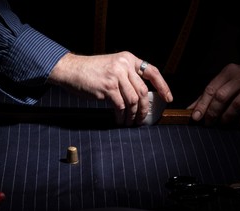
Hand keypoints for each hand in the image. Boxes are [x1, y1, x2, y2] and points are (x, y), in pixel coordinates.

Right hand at [48, 52, 172, 125]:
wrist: (71, 70)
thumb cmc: (91, 71)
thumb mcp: (113, 66)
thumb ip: (127, 77)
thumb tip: (142, 97)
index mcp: (128, 58)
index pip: (153, 72)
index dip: (163, 86)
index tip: (168, 98)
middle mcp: (124, 65)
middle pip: (143, 91)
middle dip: (144, 109)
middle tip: (141, 119)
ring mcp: (116, 76)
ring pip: (133, 100)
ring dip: (132, 115)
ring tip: (129, 122)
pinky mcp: (108, 87)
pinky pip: (121, 106)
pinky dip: (121, 116)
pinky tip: (119, 120)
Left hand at [187, 63, 239, 125]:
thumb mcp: (225, 81)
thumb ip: (207, 95)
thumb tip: (190, 110)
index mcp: (228, 71)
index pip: (211, 89)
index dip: (202, 105)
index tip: (195, 118)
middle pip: (222, 97)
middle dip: (212, 113)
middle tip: (209, 123)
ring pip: (236, 106)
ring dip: (226, 118)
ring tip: (222, 123)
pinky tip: (239, 123)